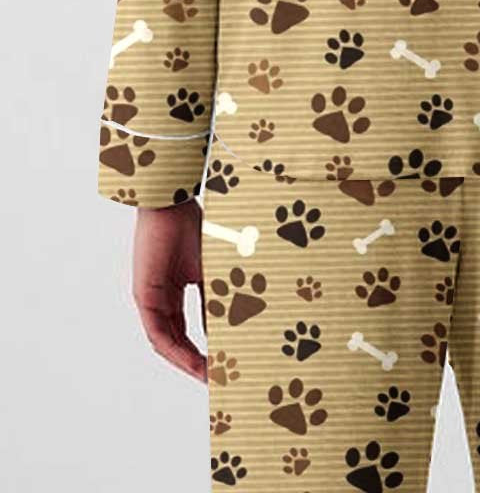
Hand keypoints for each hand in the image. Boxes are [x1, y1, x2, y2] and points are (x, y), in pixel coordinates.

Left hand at [132, 200, 206, 381]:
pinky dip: (176, 350)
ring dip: (186, 362)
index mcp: (174, 292)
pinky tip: (193, 361)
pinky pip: (159, 333)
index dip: (203, 351)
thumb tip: (228, 330)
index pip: (187, 331)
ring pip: (167, 342)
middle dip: (195, 363)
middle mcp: (159, 299)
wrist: (172, 205)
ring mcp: (150, 300)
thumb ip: (214, 300)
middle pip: (176, 342)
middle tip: (217, 380)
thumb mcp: (210, 271)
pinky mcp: (144, 297)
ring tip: (208, 376)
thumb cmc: (192, 227)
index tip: (222, 366)